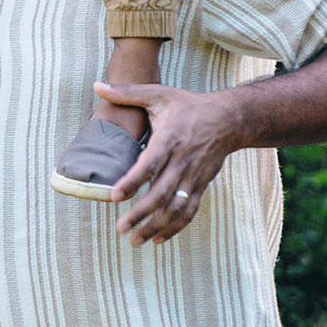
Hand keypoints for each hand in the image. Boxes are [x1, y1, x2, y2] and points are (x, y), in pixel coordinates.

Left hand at [95, 80, 240, 243]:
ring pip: (175, 208)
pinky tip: (157, 239)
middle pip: (161, 193)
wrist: (229, 119)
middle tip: (120, 228)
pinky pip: (189, 211)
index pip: (150, 164)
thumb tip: (97, 86)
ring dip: (155, 226)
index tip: (114, 197)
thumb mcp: (159, 94)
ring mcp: (194, 176)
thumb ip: (127, 93)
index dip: (132, 182)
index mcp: (170, 138)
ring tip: (134, 240)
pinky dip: (174, 228)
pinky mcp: (201, 185)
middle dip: (141, 214)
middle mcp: (183, 160)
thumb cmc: (188, 106)